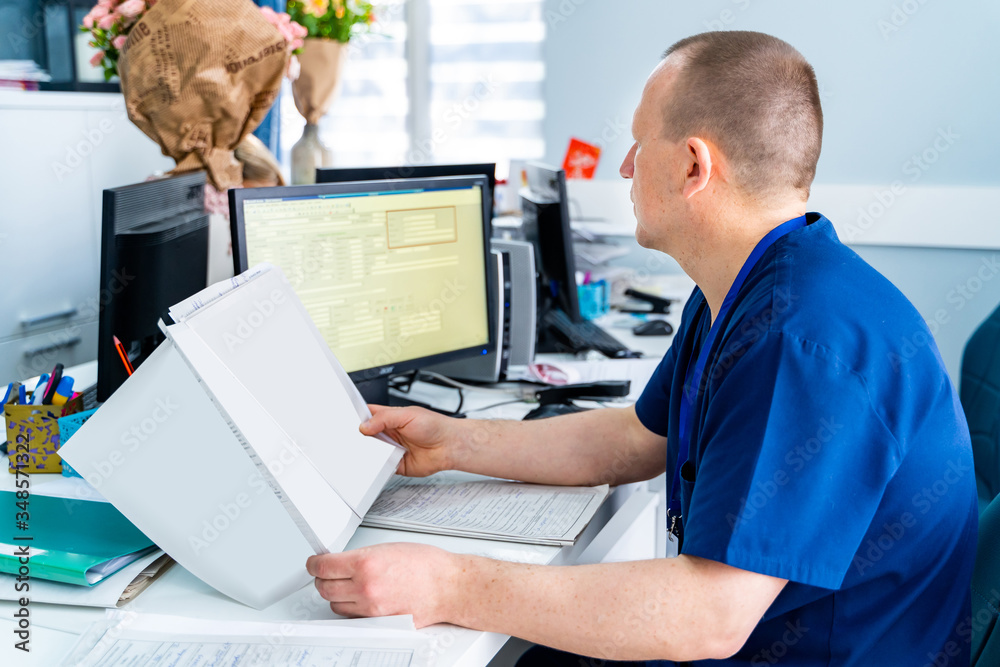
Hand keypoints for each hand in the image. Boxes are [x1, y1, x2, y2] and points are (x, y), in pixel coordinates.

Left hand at [306, 543, 458, 627]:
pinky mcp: (378, 622)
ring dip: (335, 595)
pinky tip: (358, 598)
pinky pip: (352, 617)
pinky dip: (351, 608)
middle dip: (322, 579)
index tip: (314, 562)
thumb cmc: (426, 565)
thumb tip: (342, 561)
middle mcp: (365, 588)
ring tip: (345, 586)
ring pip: (335, 605)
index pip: (323, 566)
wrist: (447, 586)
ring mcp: (370, 608)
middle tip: (326, 572)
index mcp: (365, 564)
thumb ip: (361, 556)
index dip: (314, 564)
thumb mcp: (388, 548)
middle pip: (324, 588)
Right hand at [360, 404, 456, 476]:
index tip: (347, 422)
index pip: (367, 416)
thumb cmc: (434, 426)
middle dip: (360, 438)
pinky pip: (381, 467)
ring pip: (371, 453)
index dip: (357, 419)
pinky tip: (378, 463)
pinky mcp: (395, 464)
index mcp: (389, 418)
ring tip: (368, 451)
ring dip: (368, 453)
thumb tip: (365, 425)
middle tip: (356, 440)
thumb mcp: (407, 415)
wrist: (449, 446)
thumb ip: (384, 418)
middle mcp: (388, 433)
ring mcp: (391, 449)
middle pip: (366, 436)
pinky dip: (377, 467)